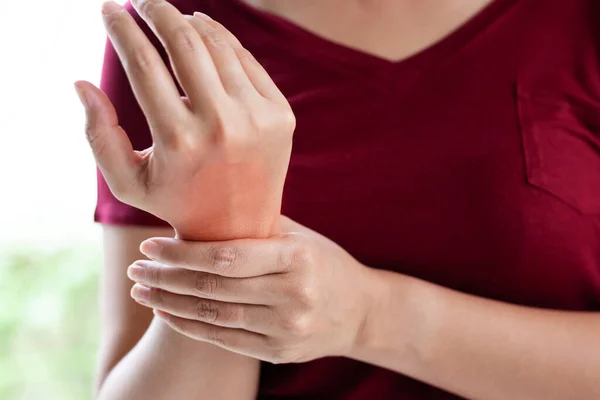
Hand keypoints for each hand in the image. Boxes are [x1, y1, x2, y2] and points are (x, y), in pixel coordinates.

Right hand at [75, 0, 294, 239]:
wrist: (239, 226)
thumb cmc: (176, 201)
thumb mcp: (128, 180)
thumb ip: (98, 133)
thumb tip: (80, 82)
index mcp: (178, 140)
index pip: (143, 64)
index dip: (121, 29)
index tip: (108, 9)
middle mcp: (221, 125)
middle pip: (183, 42)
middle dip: (156, 11)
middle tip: (140, 1)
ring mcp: (257, 118)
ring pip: (217, 46)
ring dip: (189, 22)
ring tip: (170, 17)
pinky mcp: (281, 114)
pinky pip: (246, 60)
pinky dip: (223, 40)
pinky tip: (204, 31)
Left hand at [126, 216, 381, 363]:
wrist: (361, 311)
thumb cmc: (323, 262)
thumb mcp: (298, 237)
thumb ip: (255, 226)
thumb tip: (199, 205)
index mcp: (298, 258)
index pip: (227, 256)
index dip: (183, 253)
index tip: (150, 245)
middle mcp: (294, 295)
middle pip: (214, 288)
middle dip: (166, 278)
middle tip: (135, 268)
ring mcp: (287, 328)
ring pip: (214, 316)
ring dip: (170, 304)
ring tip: (141, 291)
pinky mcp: (280, 352)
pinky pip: (225, 340)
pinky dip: (190, 326)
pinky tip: (166, 312)